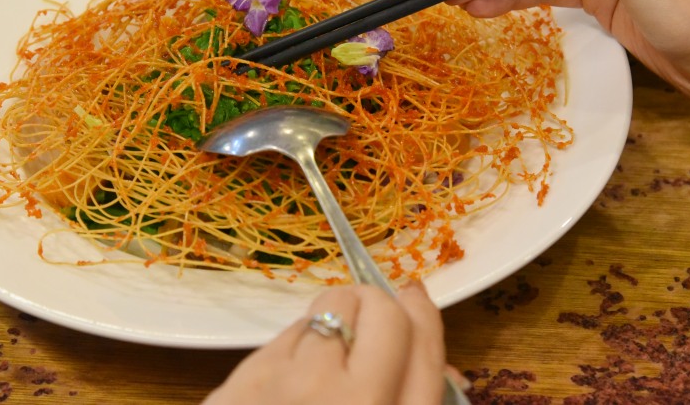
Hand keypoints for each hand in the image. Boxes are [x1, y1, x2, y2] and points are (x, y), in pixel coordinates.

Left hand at [204, 282, 448, 404]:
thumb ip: (411, 403)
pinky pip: (285, 335)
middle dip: (376, 304)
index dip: (422, 317)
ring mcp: (296, 390)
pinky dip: (295, 346)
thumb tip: (443, 369)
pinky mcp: (246, 384)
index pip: (424, 353)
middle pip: (381, 314)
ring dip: (331, 319)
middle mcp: (354, 403)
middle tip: (367, 315)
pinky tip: (289, 378)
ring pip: (326, 308)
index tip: (415, 296)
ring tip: (323, 352)